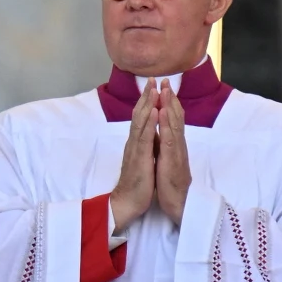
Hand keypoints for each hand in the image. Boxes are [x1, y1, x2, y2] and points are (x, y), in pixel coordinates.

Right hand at [110, 79, 156, 230]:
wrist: (126, 202)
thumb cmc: (136, 184)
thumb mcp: (142, 160)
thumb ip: (144, 146)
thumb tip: (149, 135)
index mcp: (136, 143)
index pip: (141, 118)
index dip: (147, 102)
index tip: (153, 86)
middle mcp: (134, 142)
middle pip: (139, 114)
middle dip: (146, 96)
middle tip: (152, 79)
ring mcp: (135, 149)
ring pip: (140, 122)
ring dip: (148, 104)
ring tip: (153, 89)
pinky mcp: (139, 157)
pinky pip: (145, 137)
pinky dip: (150, 123)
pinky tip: (155, 111)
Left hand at [155, 80, 190, 224]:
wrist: (178, 204)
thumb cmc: (170, 184)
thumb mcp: (166, 160)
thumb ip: (166, 146)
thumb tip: (162, 134)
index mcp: (174, 145)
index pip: (173, 120)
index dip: (169, 103)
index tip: (164, 87)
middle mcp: (178, 145)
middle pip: (176, 118)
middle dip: (170, 98)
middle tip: (166, 80)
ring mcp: (177, 152)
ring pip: (175, 125)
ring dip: (170, 106)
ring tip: (166, 90)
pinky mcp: (174, 160)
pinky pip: (171, 139)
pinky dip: (168, 124)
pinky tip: (164, 112)